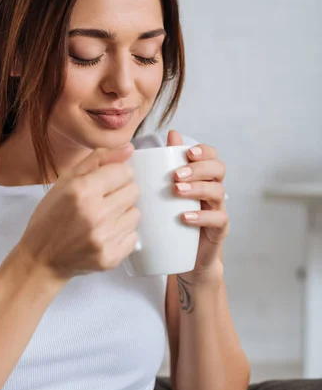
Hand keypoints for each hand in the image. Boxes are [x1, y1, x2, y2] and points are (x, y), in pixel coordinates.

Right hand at [18, 144, 140, 282]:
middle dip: (120, 193)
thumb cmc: (51, 216)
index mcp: (82, 190)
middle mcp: (96, 214)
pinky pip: (134, 236)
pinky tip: (104, 235)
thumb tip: (129, 149)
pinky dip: (121, 234)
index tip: (104, 184)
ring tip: (102, 219)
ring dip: (122, 214)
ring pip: (136, 213)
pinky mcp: (111, 257)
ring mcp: (104, 238)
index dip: (115, 176)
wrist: (41, 259)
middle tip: (102, 202)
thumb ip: (98, 160)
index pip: (125, 172)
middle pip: (134, 191)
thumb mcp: (65, 181)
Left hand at [167, 130, 228, 285]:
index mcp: (204, 177)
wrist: (186, 256)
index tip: (188, 152)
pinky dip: (202, 216)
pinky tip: (185, 216)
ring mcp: (218, 209)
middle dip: (198, 168)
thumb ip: (170, 163)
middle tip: (176, 175)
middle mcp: (214, 190)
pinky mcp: (219, 230)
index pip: (212, 156)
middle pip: (218, 170)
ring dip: (198, 188)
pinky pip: (217, 219)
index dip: (204, 151)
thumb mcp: (169, 191)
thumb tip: (172, 133)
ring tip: (177, 191)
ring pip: (218, 192)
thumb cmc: (175, 219)